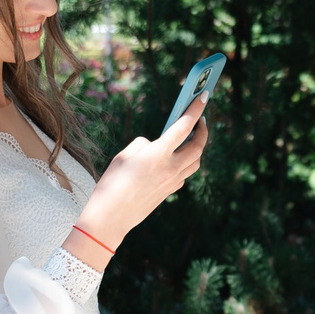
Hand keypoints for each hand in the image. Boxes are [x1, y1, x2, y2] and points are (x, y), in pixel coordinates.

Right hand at [64, 99, 207, 268]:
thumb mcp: (123, 156)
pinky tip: (178, 157)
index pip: (184, 127)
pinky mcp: (170, 192)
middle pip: (198, 146)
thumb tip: (156, 146)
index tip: (204, 95)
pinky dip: (186, 162)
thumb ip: (144, 145)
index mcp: (157, 154)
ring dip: (197, 146)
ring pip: (195, 161)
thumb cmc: (112, 184)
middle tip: (201, 118)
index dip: (196, 109)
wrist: (110, 218)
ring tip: (193, 136)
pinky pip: (185, 173)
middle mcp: (170, 168)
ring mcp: (172, 182)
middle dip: (202, 130)